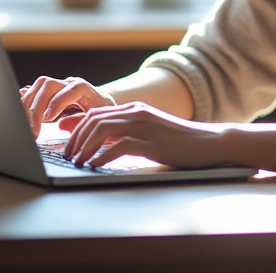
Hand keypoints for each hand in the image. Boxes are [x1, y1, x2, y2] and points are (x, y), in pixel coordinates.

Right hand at [19, 76, 115, 137]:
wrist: (103, 103)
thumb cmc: (101, 112)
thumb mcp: (98, 119)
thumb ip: (81, 121)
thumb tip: (60, 125)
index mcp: (84, 88)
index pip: (69, 90)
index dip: (56, 103)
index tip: (47, 119)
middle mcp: (69, 83)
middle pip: (48, 85)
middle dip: (37, 107)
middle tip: (34, 129)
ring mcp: (59, 85)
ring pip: (38, 86)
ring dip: (29, 105)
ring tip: (27, 125)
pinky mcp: (51, 91)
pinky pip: (35, 90)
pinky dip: (26, 100)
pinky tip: (21, 110)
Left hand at [62, 102, 229, 169]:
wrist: (210, 143)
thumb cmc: (180, 142)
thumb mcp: (150, 133)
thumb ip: (127, 134)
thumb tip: (100, 143)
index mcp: (135, 109)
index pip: (96, 113)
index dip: (76, 127)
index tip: (65, 142)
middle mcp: (137, 113)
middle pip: (94, 120)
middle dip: (76, 138)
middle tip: (67, 155)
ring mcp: (144, 126)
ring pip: (102, 130)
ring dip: (85, 147)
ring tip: (77, 162)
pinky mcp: (151, 142)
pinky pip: (119, 146)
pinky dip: (103, 156)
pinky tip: (96, 167)